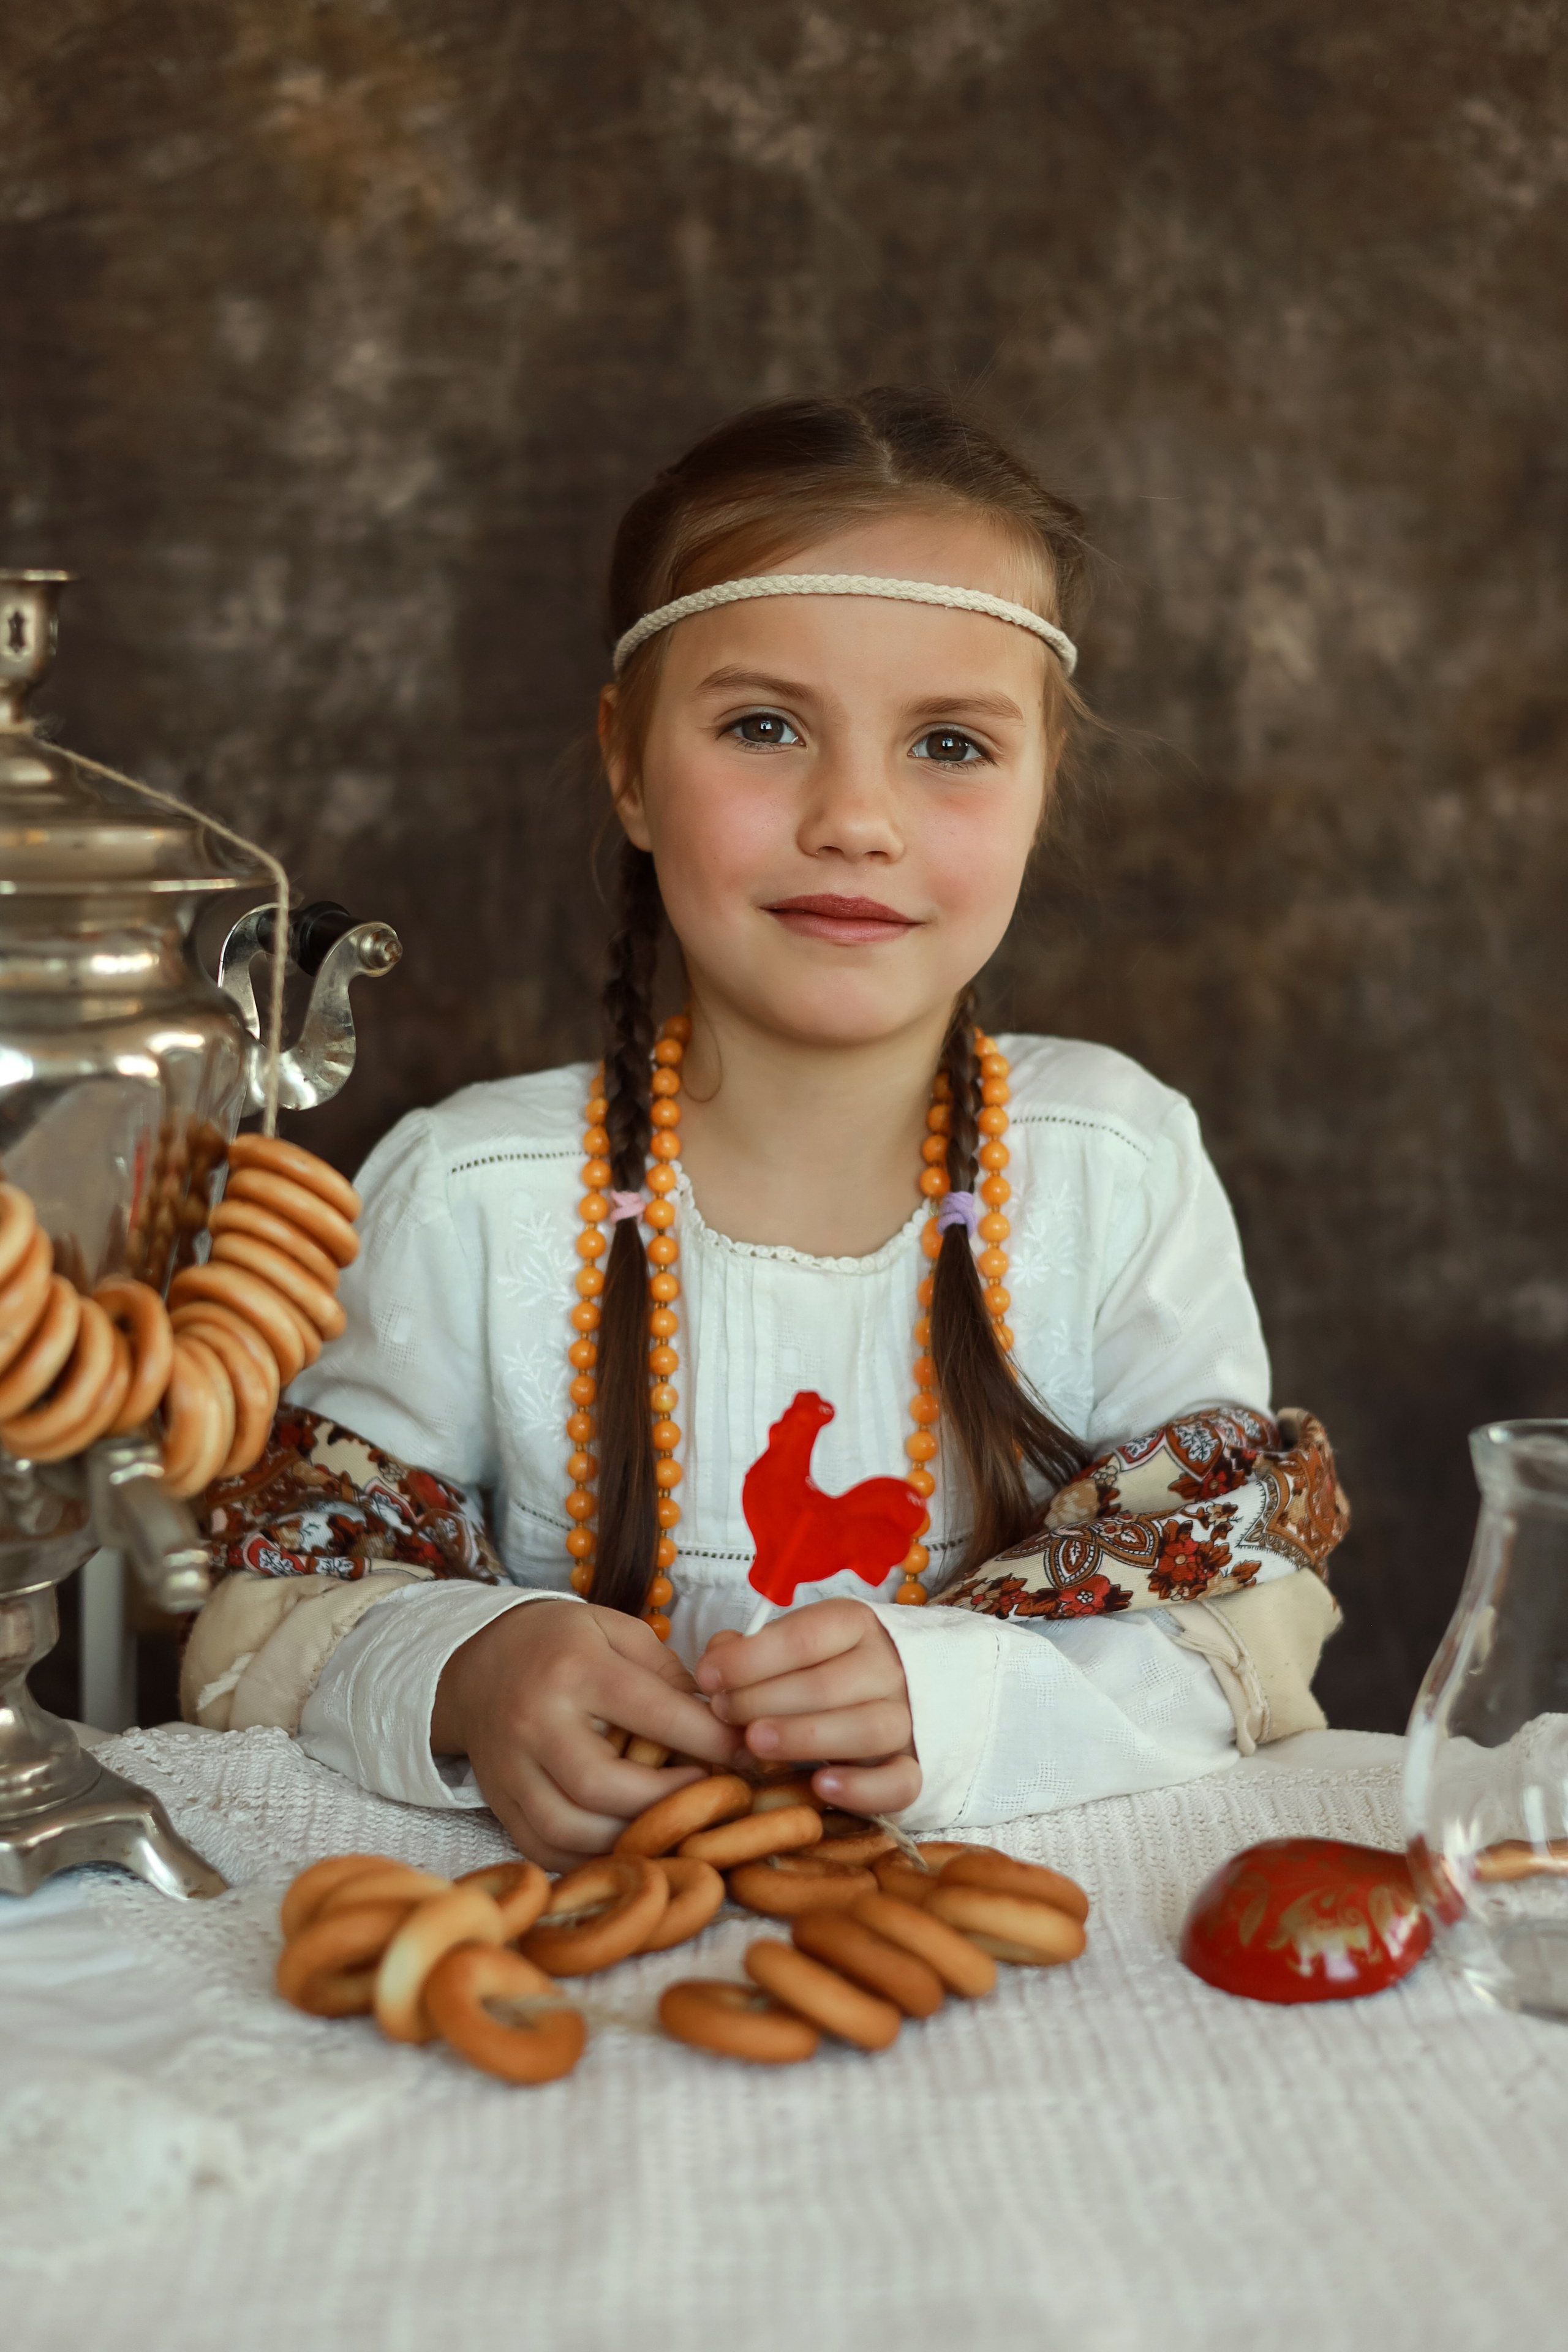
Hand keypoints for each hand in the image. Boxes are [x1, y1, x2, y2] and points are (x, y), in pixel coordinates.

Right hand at [431, 1600, 740, 1869]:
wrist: (478, 1662)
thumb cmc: (563, 1644)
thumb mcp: (617, 1631)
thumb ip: (667, 1673)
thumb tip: (719, 1721)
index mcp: (574, 1668)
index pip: (650, 1711)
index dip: (707, 1739)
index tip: (744, 1753)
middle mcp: (536, 1721)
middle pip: (602, 1785)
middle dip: (666, 1801)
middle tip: (708, 1797)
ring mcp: (510, 1767)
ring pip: (570, 1829)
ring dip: (630, 1838)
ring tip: (671, 1825)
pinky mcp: (498, 1801)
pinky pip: (544, 1849)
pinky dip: (590, 1859)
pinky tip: (626, 1844)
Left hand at [694, 1599, 920, 1816]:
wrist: (901, 1693)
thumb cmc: (825, 1667)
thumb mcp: (793, 1644)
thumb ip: (753, 1649)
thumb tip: (718, 1659)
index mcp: (856, 1625)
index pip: (805, 1636)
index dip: (750, 1658)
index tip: (708, 1678)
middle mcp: (888, 1667)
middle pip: (829, 1683)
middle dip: (765, 1699)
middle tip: (724, 1713)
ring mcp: (908, 1717)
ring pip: (868, 1728)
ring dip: (804, 1737)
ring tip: (754, 1743)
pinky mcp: (915, 1766)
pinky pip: (901, 1781)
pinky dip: (863, 1787)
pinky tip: (820, 1784)